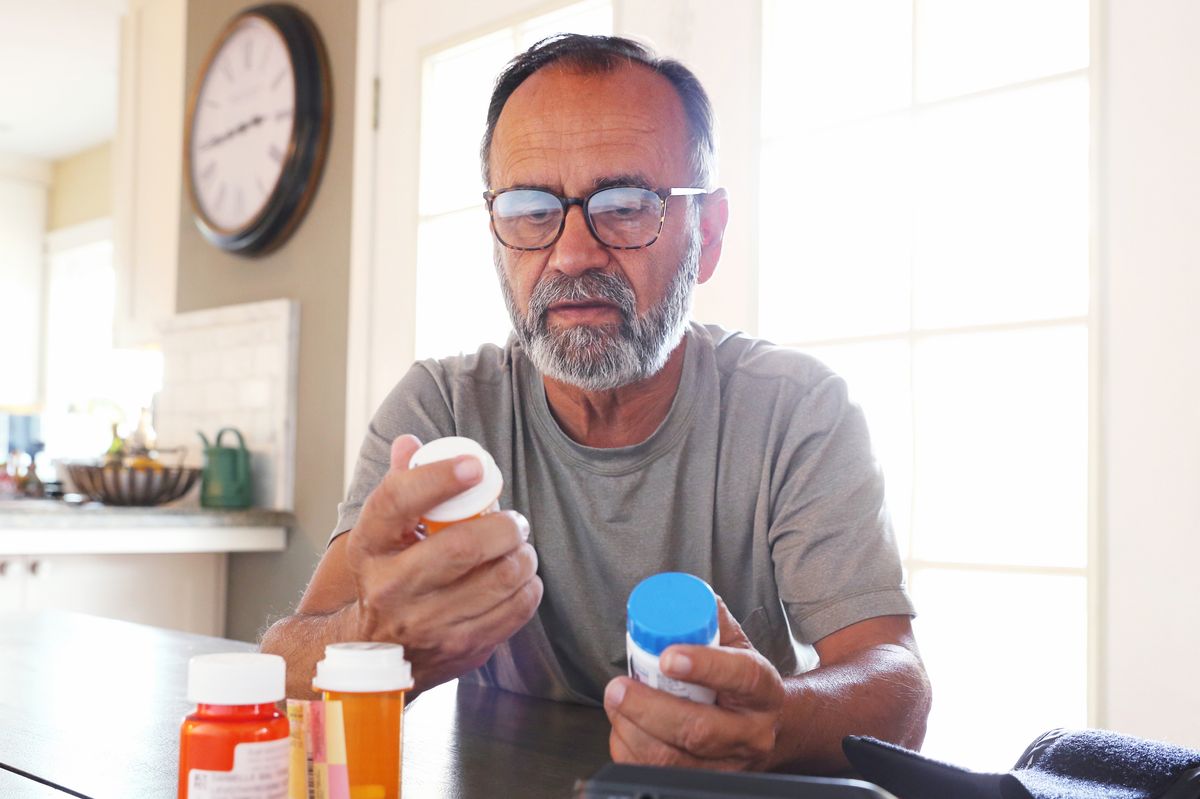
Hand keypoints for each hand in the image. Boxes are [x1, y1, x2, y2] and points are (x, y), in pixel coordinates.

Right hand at [346, 435, 542, 690]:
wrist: (376, 652)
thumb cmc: (388, 575)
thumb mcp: (381, 533)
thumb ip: (401, 484)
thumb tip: (411, 443)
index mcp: (369, 547)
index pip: (398, 501)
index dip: (439, 477)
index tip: (473, 466)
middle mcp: (390, 588)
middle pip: (463, 547)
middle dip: (504, 527)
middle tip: (515, 521)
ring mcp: (425, 624)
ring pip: (499, 580)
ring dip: (523, 557)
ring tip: (520, 548)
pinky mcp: (459, 649)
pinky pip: (514, 612)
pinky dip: (529, 588)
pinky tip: (522, 579)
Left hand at [604, 598, 784, 770]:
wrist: (767, 731)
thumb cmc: (742, 684)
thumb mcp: (737, 646)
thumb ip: (711, 619)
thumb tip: (683, 594)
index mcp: (762, 691)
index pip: (742, 677)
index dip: (705, 666)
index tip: (669, 656)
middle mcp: (749, 733)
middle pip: (698, 730)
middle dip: (649, 708)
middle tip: (618, 688)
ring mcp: (726, 765)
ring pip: (672, 759)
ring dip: (632, 729)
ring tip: (615, 702)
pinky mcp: (701, 784)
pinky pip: (655, 774)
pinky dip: (628, 749)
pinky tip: (623, 726)